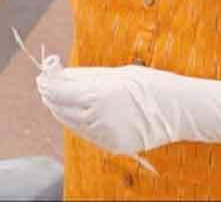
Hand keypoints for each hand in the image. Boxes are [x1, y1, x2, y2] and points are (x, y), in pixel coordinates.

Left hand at [35, 63, 220, 156]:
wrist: (179, 109)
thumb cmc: (149, 84)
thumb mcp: (115, 74)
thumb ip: (85, 78)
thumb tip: (60, 75)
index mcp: (97, 96)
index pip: (59, 91)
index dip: (47, 83)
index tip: (41, 76)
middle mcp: (98, 118)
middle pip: (61, 108)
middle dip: (51, 96)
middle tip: (46, 85)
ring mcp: (105, 135)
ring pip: (71, 123)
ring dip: (61, 109)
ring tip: (58, 97)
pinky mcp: (112, 145)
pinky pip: (86, 133)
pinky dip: (77, 122)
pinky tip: (76, 112)